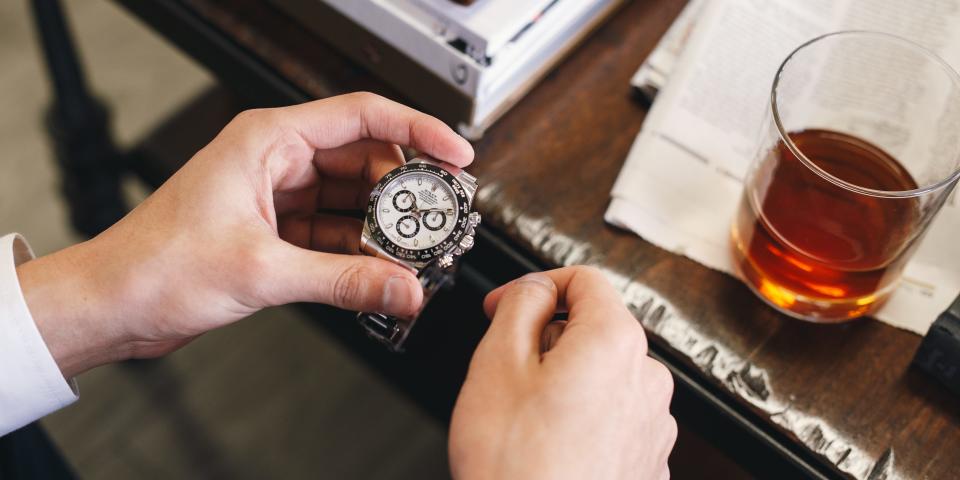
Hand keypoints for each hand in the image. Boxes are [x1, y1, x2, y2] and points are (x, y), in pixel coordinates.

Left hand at [15, 92, 472, 377]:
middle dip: (406, 190)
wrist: (112, 304)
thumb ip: (344, 281)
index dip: (417, 130)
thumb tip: (403, 288)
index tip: (455, 154)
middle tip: (441, 218)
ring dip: (384, 226)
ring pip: (352, 199)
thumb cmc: (154, 266)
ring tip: (417, 251)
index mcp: (268, 140)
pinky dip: (359, 252)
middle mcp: (275, 160)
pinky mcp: (275, 231)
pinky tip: (382, 271)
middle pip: (364, 160)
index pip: (361, 116)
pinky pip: (334, 232)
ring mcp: (277, 196)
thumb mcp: (262, 271)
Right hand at [449, 267, 676, 479]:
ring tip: (525, 420)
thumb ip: (520, 305)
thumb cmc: (516, 466)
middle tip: (506, 372)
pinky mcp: (646, 461)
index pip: (584, 280)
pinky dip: (582, 420)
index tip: (506, 304)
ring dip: (565, 383)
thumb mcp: (496, 363)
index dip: (536, 285)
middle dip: (549, 340)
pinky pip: (612, 418)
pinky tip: (548, 446)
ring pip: (602, 376)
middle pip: (594, 330)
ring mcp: (652, 424)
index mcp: (614, 342)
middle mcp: (647, 379)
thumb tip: (535, 289)